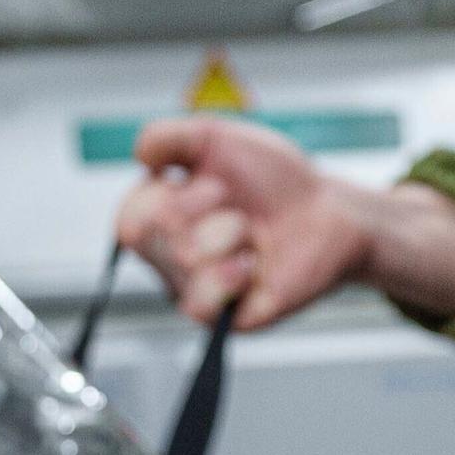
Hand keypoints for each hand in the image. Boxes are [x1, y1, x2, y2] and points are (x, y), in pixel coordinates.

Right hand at [110, 118, 370, 330]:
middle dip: (204, 204)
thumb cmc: (274, 181)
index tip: (211, 183)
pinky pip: (200, 304)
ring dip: (229, 233)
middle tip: (236, 207)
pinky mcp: (222, 318)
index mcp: (161, 221)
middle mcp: (171, 260)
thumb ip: (169, 136)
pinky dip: (230, 275)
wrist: (325, 212)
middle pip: (153, 235)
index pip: (129, 220)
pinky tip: (252, 265)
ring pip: (182, 261)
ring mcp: (194, 290)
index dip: (166, 194)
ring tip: (252, 236)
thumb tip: (138, 153)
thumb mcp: (216, 139)